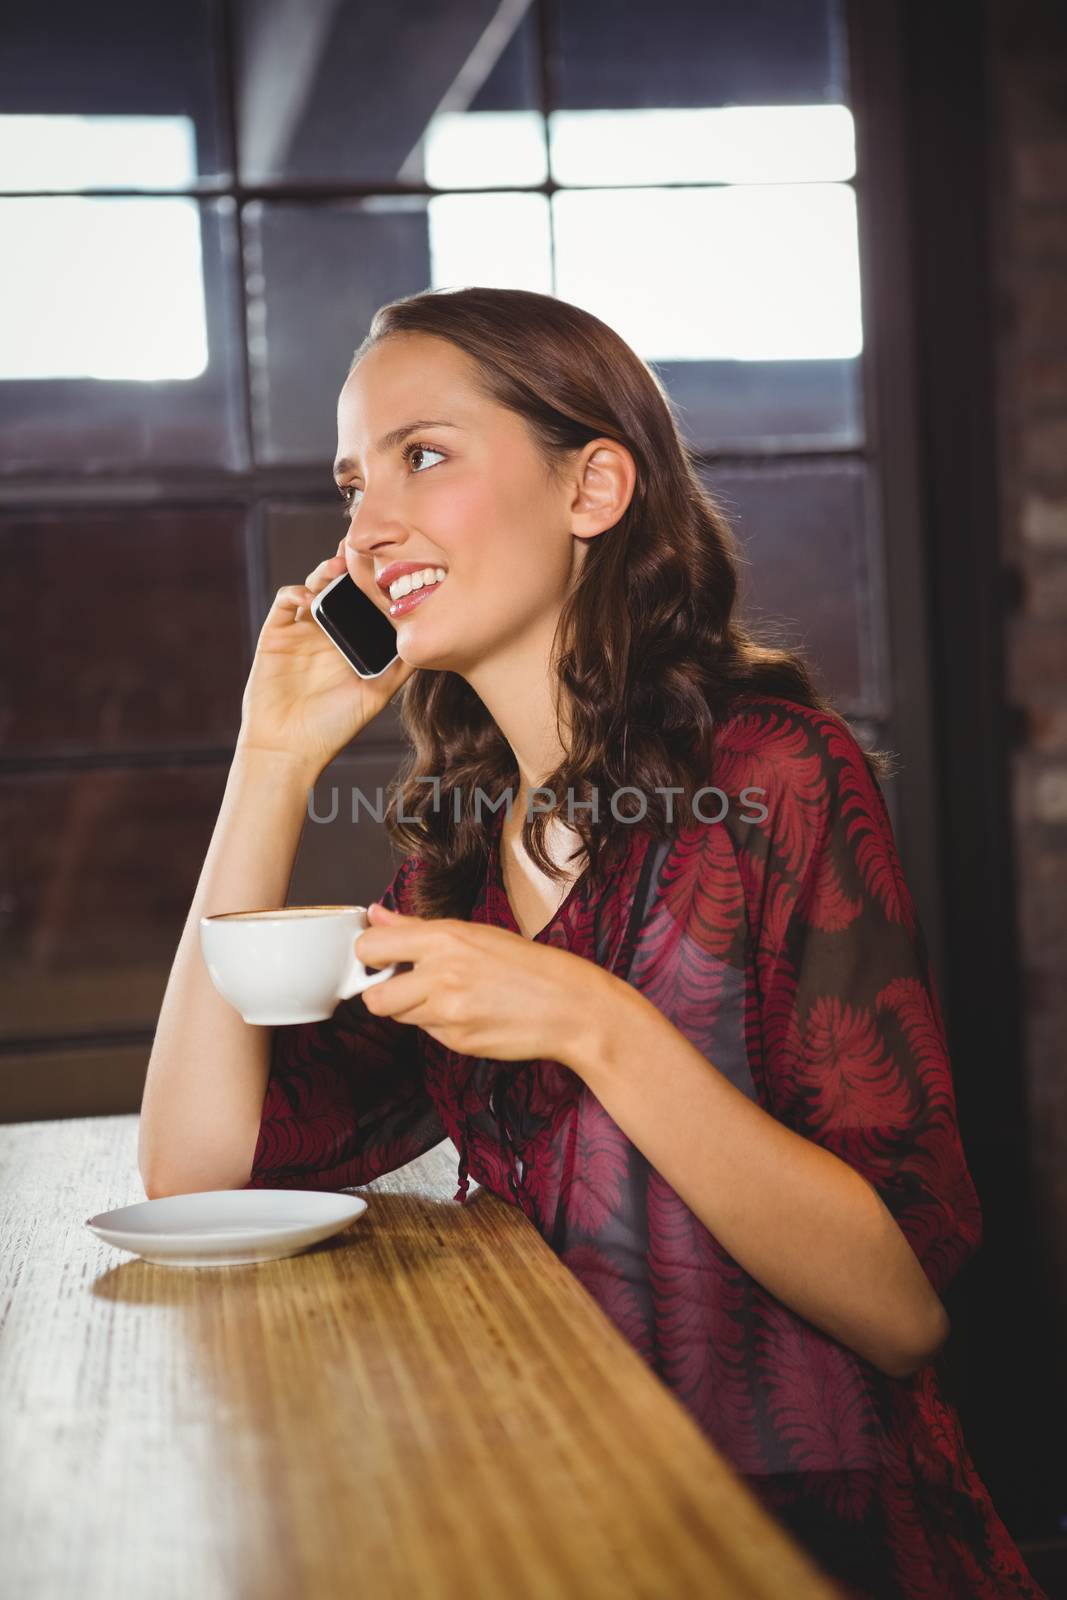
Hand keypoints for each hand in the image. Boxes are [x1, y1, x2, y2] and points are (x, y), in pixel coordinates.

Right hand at [237, 535, 415, 777]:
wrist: (291, 748)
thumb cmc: (334, 727)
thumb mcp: (378, 694)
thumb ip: (400, 667)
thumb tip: (431, 642)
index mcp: (352, 640)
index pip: (364, 599)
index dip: (374, 578)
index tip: (393, 560)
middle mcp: (327, 631)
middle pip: (340, 584)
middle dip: (351, 563)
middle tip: (364, 547)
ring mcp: (301, 630)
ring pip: (314, 584)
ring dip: (326, 571)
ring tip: (339, 567)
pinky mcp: (276, 634)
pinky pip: (285, 601)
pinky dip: (298, 592)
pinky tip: (312, 600)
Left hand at [354, 902, 607, 1067]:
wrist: (569, 1006)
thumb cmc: (528, 966)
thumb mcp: (474, 933)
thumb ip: (417, 928)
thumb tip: (376, 915)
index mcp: (444, 938)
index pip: (370, 948)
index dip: (369, 957)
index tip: (380, 959)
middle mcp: (441, 974)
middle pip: (374, 997)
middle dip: (384, 994)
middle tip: (405, 985)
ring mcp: (448, 1011)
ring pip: (400, 1017)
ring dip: (413, 1009)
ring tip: (448, 997)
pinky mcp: (456, 1041)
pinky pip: (428, 1033)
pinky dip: (439, 1025)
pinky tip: (468, 1013)